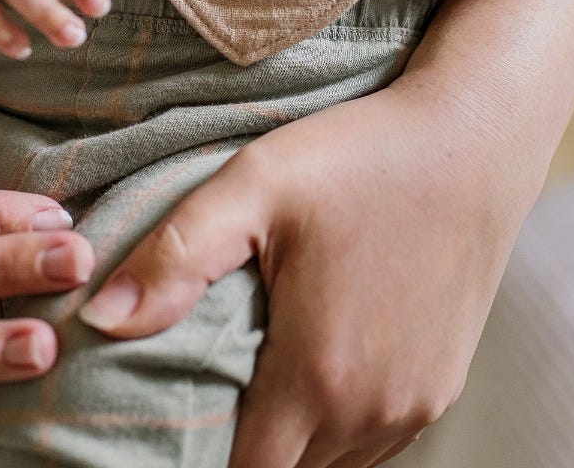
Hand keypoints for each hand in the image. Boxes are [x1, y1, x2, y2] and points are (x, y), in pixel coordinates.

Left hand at [79, 89, 513, 467]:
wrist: (474, 137)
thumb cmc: (359, 155)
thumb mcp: (255, 184)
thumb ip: (175, 257)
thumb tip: (99, 320)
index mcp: (319, 374)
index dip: (195, 453)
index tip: (164, 419)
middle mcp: (374, 408)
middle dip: (237, 444)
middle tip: (193, 395)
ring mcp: (417, 402)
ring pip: (332, 461)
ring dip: (289, 438)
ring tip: (246, 383)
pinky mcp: (442, 384)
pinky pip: (375, 439)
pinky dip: (335, 424)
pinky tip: (312, 369)